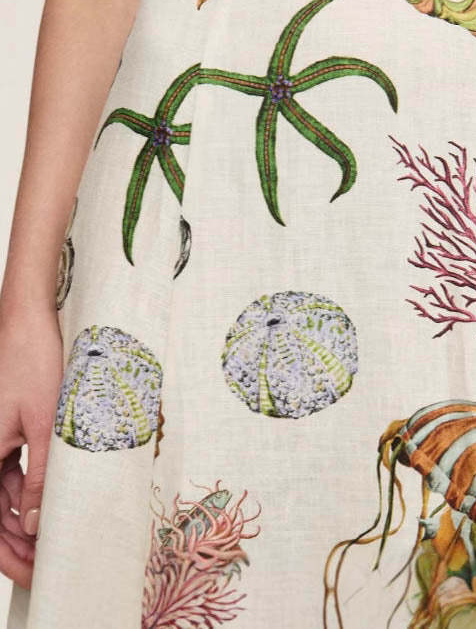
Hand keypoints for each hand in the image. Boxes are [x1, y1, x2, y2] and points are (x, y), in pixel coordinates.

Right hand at [0, 303, 63, 588]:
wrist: (29, 318)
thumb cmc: (36, 360)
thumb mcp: (48, 422)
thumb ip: (43, 475)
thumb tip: (37, 523)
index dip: (11, 556)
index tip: (37, 574)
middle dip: (18, 546)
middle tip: (48, 567)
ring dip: (22, 521)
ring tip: (53, 541)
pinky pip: (6, 474)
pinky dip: (23, 493)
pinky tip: (45, 507)